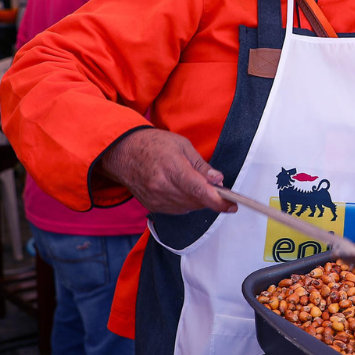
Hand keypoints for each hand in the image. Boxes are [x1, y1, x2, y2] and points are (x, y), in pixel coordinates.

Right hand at [97, 128, 234, 214]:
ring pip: (188, 208)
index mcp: (172, 169)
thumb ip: (201, 165)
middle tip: (217, 187)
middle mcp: (162, 187)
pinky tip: (183, 189)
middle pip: (196, 202)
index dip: (218, 201)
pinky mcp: (152, 206)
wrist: (122, 152)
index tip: (232, 205)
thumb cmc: (154, 144)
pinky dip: (186, 203)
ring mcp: (156, 199)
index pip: (199, 191)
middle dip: (211, 197)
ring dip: (198, 200)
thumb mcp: (182, 145)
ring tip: (195, 183)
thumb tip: (218, 179)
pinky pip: (177, 210)